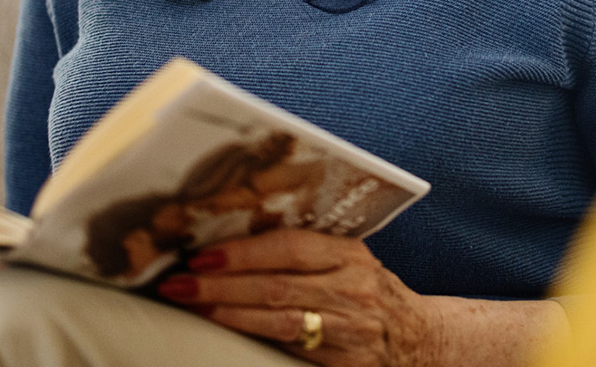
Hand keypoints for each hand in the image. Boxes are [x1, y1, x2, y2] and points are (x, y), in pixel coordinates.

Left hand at [158, 230, 434, 364]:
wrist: (416, 338)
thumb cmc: (370, 292)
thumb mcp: (349, 261)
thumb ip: (306, 251)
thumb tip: (235, 240)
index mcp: (350, 255)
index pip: (290, 247)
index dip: (243, 251)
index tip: (202, 254)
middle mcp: (352, 289)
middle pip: (276, 286)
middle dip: (222, 283)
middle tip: (179, 282)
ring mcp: (349, 329)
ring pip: (279, 321)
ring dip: (229, 313)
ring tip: (194, 305)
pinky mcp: (343, 361)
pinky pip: (289, 349)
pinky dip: (254, 338)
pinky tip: (228, 330)